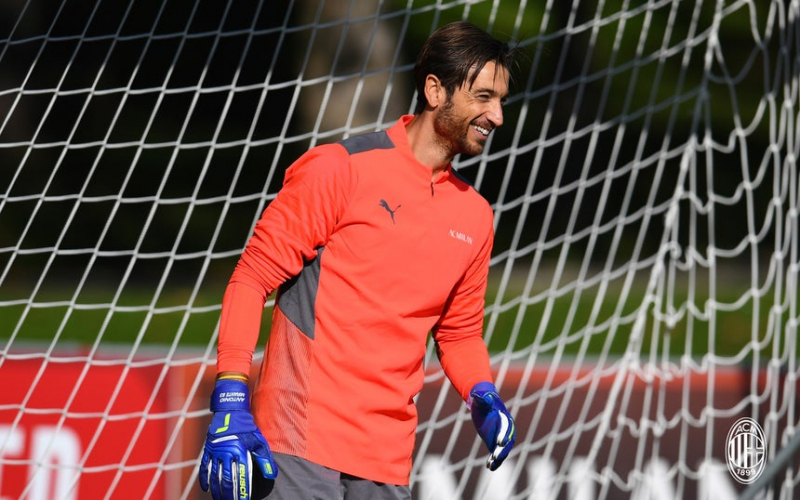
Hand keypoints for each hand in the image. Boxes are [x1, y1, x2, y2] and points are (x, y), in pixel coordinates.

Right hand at [199, 377, 277, 499]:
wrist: (230, 413)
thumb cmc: (247, 429)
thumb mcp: (259, 442)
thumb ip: (265, 460)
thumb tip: (272, 475)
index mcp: (240, 452)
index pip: (241, 477)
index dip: (242, 491)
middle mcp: (226, 454)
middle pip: (226, 480)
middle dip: (229, 494)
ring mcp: (215, 453)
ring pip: (214, 476)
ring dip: (217, 490)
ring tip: (220, 499)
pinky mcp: (207, 451)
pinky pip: (204, 468)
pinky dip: (204, 480)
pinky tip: (206, 489)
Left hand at [469, 381, 514, 470]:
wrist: (483, 405)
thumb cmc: (482, 400)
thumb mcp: (481, 399)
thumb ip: (482, 398)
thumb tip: (480, 395)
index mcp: (504, 417)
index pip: (505, 427)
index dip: (503, 435)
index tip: (500, 442)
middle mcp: (505, 429)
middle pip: (507, 441)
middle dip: (502, 449)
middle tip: (496, 456)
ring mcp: (501, 437)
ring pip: (502, 449)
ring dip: (498, 457)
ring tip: (491, 464)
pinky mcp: (495, 443)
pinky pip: (496, 453)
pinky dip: (494, 461)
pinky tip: (489, 467)